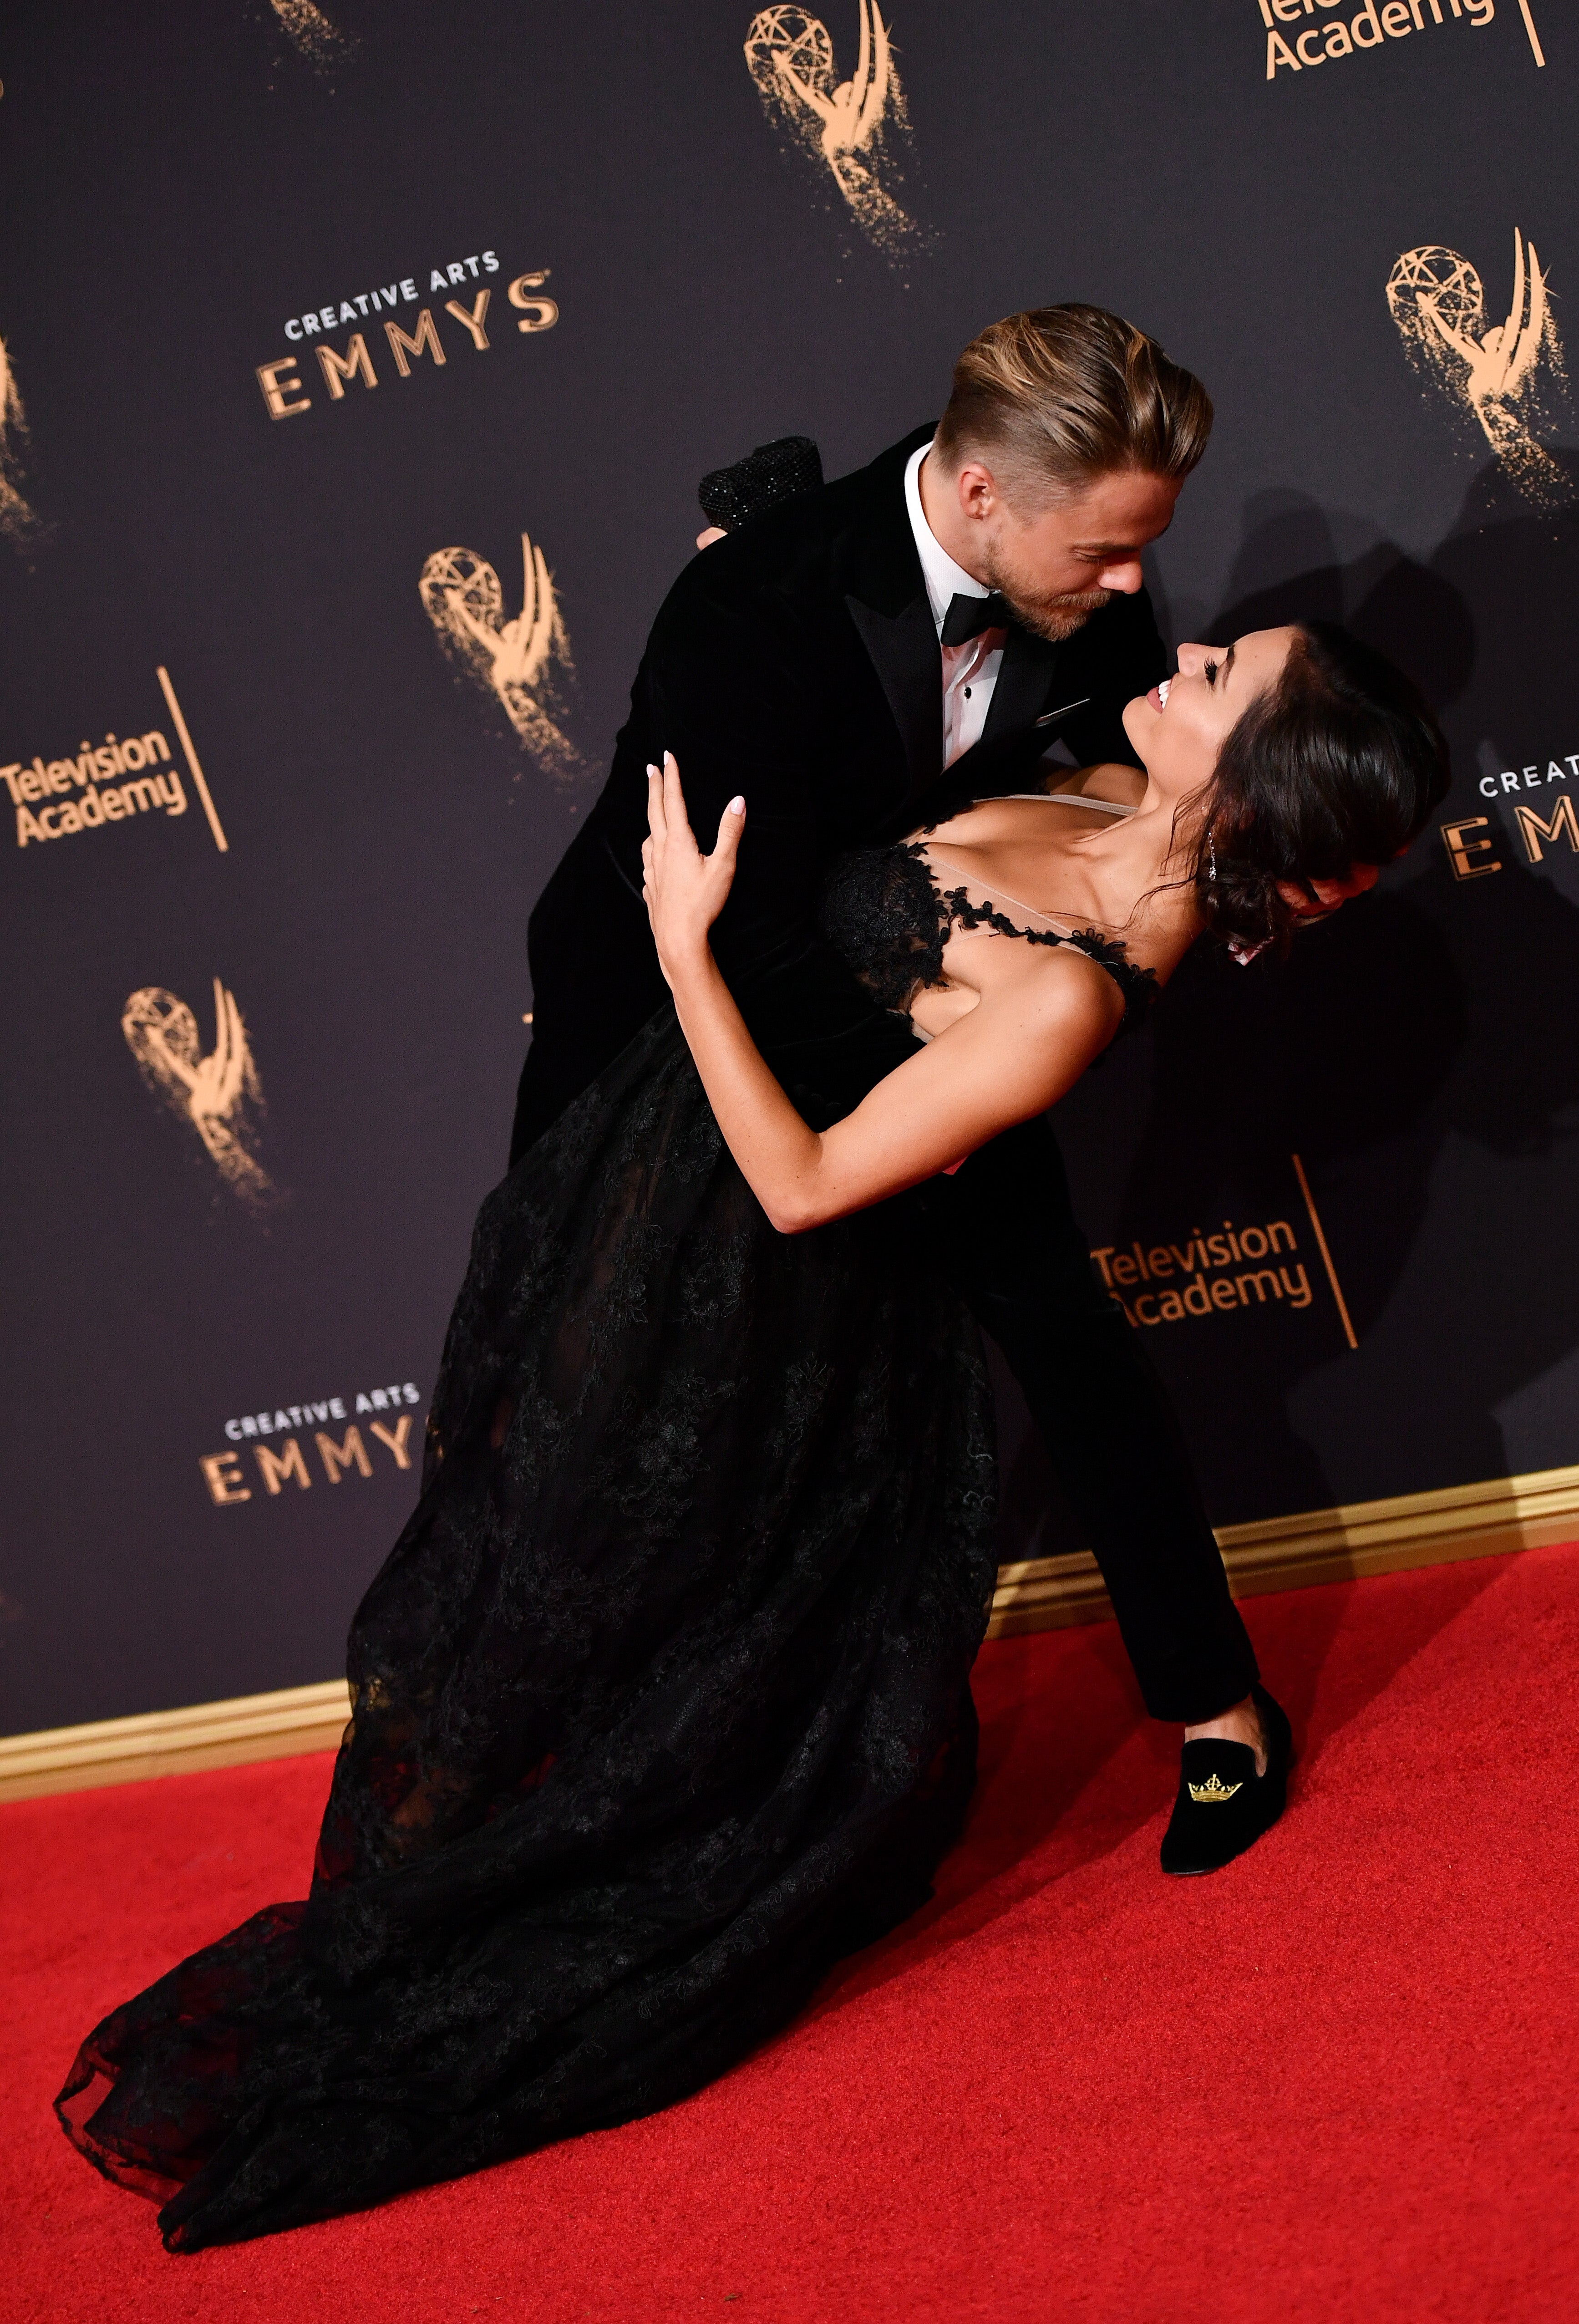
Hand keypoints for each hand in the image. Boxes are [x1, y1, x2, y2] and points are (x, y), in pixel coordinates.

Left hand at [641, 752, 745, 986]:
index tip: (667, 757)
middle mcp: (660, 850)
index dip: (671, 776)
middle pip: (654, 811)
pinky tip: (653, 852)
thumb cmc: (703, 904)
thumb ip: (730, 832)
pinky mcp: (650, 885)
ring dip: (651, 817)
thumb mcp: (724, 866)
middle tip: (651, 769)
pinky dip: (650, 846)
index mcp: (677, 841)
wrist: (678, 938)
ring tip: (654, 809)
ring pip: (649, 835)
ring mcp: (651, 869)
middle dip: (654, 787)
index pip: (673, 800)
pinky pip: (648, 858)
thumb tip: (738, 800)